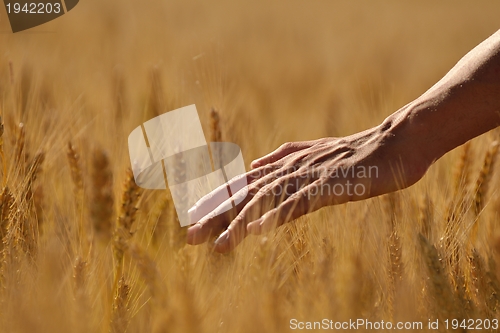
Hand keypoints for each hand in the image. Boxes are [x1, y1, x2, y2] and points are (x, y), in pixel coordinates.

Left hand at [186, 120, 429, 252]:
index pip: (244, 186)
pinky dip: (277, 215)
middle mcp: (290, 169)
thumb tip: (254, 166)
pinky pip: (299, 203)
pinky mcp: (329, 185)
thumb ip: (283, 159)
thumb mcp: (314, 156)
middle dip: (216, 216)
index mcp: (285, 165)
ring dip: (239, 223)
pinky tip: (258, 229)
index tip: (192, 219)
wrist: (394, 143)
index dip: (217, 202)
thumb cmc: (357, 156)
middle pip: (246, 194)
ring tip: (217, 245)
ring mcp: (308, 177)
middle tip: (189, 237)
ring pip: (266, 201)